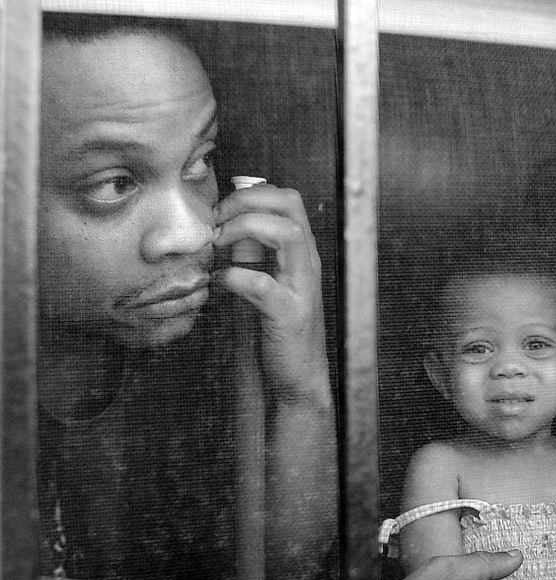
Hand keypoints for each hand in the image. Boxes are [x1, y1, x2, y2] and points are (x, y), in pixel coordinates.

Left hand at [213, 184, 330, 406]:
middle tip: (217, 221)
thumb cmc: (277, 330)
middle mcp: (307, 263)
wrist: (298, 377)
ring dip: (245, 229)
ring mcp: (302, 287)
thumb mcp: (264, 280)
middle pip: (291, 203)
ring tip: (219, 244)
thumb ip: (251, 253)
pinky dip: (234, 277)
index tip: (221, 212)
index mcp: (301, 253)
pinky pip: (263, 284)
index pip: (287, 199)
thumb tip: (223, 227)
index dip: (251, 194)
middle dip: (247, 201)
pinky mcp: (289, 315)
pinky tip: (219, 283)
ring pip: (287, 234)